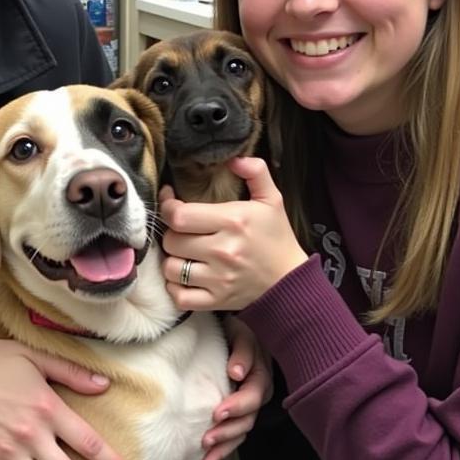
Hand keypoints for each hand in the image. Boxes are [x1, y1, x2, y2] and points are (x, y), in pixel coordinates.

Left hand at [160, 157, 307, 311]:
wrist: (291, 282)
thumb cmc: (277, 238)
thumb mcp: (272, 200)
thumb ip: (256, 172)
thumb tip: (234, 159)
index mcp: (232, 221)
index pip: (179, 216)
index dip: (167, 206)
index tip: (171, 201)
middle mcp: (222, 251)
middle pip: (171, 240)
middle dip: (172, 232)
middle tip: (183, 230)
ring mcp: (218, 279)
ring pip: (171, 268)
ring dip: (172, 259)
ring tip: (184, 253)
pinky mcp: (215, 301)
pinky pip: (179, 296)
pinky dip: (175, 287)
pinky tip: (184, 276)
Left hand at [201, 317, 272, 459]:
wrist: (232, 324)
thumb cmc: (236, 326)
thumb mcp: (242, 331)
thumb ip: (243, 351)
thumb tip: (237, 372)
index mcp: (260, 375)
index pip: (253, 396)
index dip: (237, 406)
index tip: (218, 412)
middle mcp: (257, 394)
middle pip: (248, 419)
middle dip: (227, 432)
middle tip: (206, 439)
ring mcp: (248, 406)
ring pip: (241, 432)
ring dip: (224, 446)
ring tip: (206, 458)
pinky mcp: (237, 413)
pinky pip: (233, 435)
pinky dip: (222, 450)